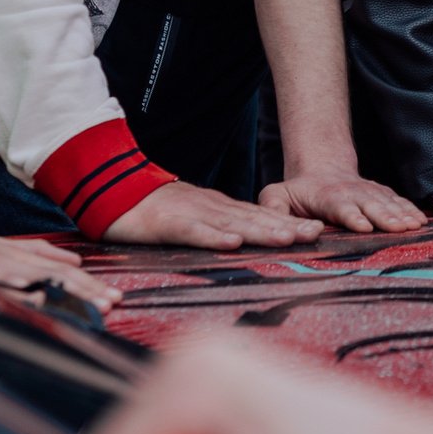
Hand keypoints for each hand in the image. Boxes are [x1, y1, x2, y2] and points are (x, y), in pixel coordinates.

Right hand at [0, 227, 120, 311]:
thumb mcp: (6, 246)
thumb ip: (39, 252)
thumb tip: (76, 261)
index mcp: (22, 253)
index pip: (64, 269)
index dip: (90, 283)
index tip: (113, 297)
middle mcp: (14, 256)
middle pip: (58, 274)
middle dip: (88, 290)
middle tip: (111, 303)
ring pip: (37, 277)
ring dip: (65, 291)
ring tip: (88, 304)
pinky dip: (18, 286)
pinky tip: (35, 295)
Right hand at [104, 180, 325, 248]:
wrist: (114, 189)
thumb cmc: (155, 209)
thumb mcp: (195, 218)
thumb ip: (219, 227)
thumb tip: (246, 242)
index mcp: (220, 209)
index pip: (260, 217)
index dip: (288, 224)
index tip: (318, 231)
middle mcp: (212, 209)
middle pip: (255, 219)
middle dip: (287, 227)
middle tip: (316, 234)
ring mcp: (191, 214)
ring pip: (232, 224)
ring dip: (261, 231)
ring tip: (289, 238)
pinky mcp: (167, 223)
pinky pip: (193, 231)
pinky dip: (213, 237)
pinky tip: (232, 244)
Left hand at [257, 168, 428, 233]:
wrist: (322, 169)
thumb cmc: (297, 191)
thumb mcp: (277, 196)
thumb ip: (274, 209)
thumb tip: (297, 228)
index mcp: (327, 196)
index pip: (340, 206)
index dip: (351, 216)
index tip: (363, 226)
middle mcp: (352, 192)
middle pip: (370, 204)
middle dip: (385, 216)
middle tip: (399, 229)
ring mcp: (369, 192)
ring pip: (387, 202)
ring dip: (402, 214)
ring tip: (416, 226)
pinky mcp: (381, 194)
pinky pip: (398, 201)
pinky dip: (410, 210)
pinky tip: (422, 221)